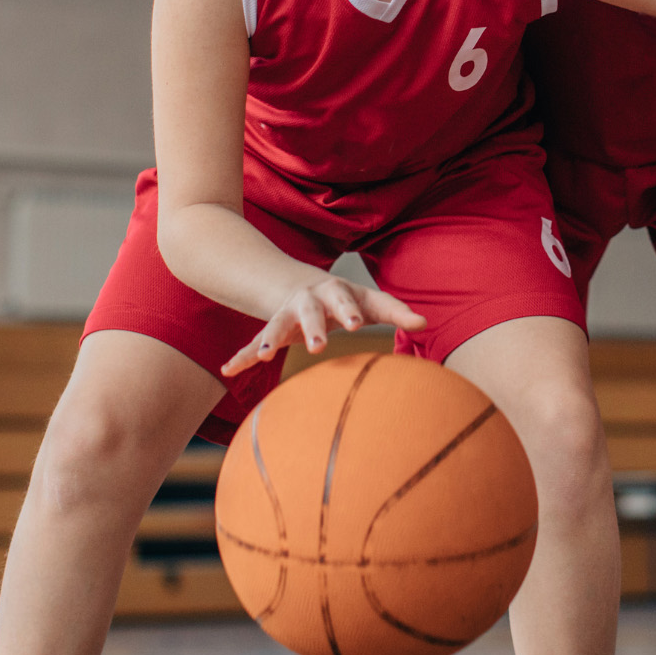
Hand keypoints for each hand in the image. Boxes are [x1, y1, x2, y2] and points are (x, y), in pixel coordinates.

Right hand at [220, 273, 424, 376]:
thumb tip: (425, 323)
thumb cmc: (345, 299)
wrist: (297, 283)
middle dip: (313, 327)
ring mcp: (286, 315)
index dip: (349, 312)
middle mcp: (308, 301)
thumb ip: (396, 312)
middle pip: (310, 312)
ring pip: (277, 324)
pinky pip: (252, 343)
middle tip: (318, 347)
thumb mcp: (371, 301)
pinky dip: (242, 357)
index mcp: (335, 292)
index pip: (345, 300)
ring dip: (270, 338)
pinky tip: (229, 371)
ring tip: (264, 355)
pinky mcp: (270, 331)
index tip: (356, 326)